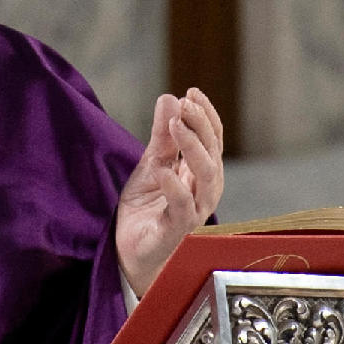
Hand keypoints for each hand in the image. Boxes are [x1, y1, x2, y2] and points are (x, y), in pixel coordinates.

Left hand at [114, 88, 225, 294]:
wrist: (130, 252)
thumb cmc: (146, 211)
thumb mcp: (150, 165)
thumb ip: (161, 137)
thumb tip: (171, 97)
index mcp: (199, 175)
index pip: (213, 140)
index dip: (206, 115)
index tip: (191, 91)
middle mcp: (204, 192)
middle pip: (213, 154)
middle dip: (202, 126)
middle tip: (185, 105)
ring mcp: (194, 213)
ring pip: (207, 177)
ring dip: (193, 147)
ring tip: (176, 125)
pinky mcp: (177, 232)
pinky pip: (183, 208)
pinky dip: (174, 187)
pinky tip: (162, 169)